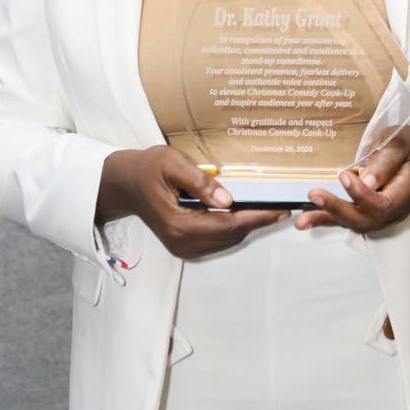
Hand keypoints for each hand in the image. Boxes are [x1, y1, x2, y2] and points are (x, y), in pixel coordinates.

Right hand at [96, 146, 288, 258]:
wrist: (125, 183)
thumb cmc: (147, 168)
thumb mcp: (171, 163)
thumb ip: (199, 182)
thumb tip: (229, 199)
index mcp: (178, 223)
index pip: (228, 224)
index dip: (257, 217)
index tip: (281, 209)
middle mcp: (181, 241)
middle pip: (231, 235)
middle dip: (258, 221)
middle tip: (284, 206)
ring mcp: (182, 246)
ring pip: (226, 239)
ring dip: (248, 225)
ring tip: (271, 208)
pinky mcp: (184, 244)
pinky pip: (217, 239)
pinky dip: (234, 227)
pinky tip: (246, 212)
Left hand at [294, 124, 409, 233]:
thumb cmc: (409, 146)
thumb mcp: (401, 144)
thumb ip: (385, 161)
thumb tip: (366, 180)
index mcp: (405, 193)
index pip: (383, 205)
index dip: (362, 195)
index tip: (344, 175)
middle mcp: (394, 211)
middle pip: (366, 220)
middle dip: (338, 209)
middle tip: (315, 195)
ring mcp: (381, 215)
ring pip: (354, 223)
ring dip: (327, 219)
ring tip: (302, 219)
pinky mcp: (368, 212)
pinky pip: (347, 218)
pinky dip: (326, 219)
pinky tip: (306, 219)